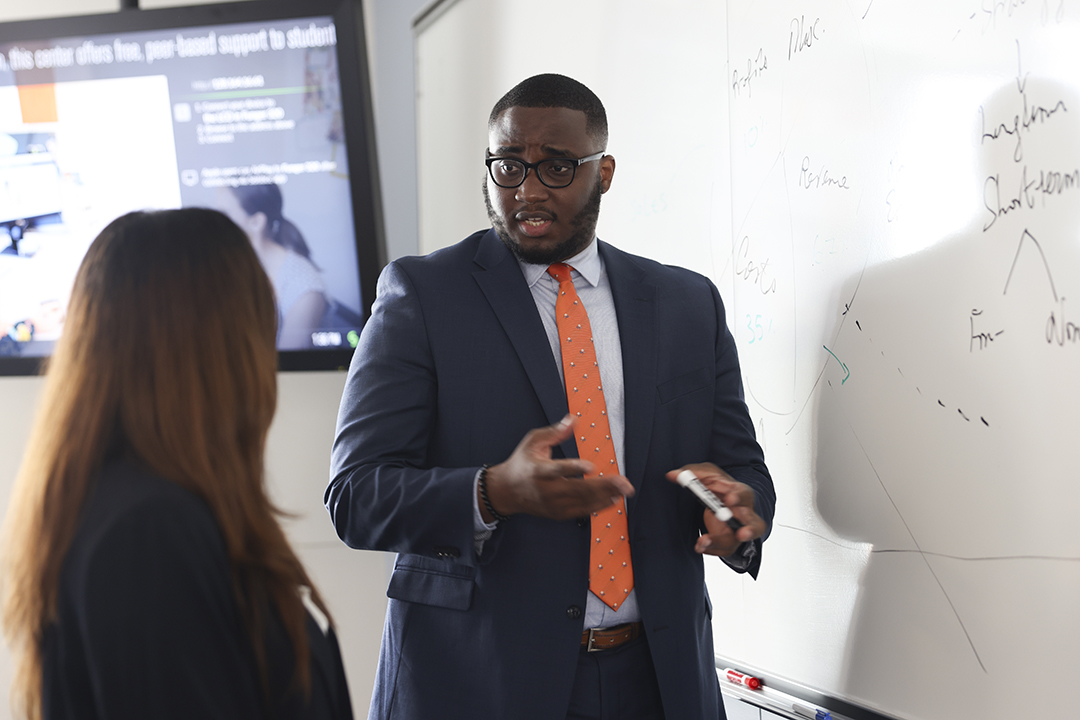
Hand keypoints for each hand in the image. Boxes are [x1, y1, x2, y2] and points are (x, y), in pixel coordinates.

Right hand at [481, 416, 633, 521]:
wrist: (507, 492)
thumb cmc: (522, 463)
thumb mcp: (533, 441)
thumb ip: (554, 431)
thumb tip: (573, 420)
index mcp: (538, 470)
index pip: (557, 470)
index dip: (573, 468)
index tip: (590, 466)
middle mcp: (546, 490)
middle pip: (577, 489)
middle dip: (603, 486)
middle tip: (624, 482)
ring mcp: (553, 505)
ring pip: (583, 502)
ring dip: (606, 496)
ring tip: (624, 490)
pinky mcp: (558, 514)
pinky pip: (582, 511)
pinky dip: (599, 506)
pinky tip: (613, 499)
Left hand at [665, 462, 765, 555]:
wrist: (723, 501)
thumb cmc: (719, 487)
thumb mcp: (708, 475)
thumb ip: (692, 474)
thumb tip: (671, 475)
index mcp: (741, 493)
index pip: (744, 494)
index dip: (738, 497)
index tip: (729, 500)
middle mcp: (745, 514)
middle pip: (754, 523)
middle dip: (750, 529)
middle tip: (741, 534)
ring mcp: (739, 530)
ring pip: (736, 540)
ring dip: (720, 543)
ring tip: (702, 542)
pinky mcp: (729, 542)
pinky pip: (723, 549)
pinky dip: (710, 549)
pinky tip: (699, 546)